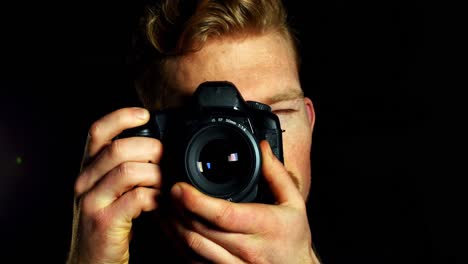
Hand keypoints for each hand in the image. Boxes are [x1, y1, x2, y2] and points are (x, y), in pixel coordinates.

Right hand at [67, 107, 162, 263]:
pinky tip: (161, 201)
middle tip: (167, 157)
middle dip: (150, 149)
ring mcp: (92, 202)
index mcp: (87, 170)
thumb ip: (125, 169)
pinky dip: (155, 196)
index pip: (97, 132)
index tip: (144, 114)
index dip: (120, 117)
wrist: (90, 261)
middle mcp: (84, 182)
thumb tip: (157, 149)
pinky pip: (136, 198)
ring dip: (156, 173)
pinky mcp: (104, 221)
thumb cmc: (109, 222)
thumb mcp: (111, 190)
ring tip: (167, 181)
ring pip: (128, 171)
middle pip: (118, 149)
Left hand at [170, 140, 319, 263]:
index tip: (179, 188)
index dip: (197, 202)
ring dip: (173, 226)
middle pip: (201, 230)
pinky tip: (171, 228)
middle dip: (178, 209)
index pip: (224, 215)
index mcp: (264, 226)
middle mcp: (247, 248)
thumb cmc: (293, 238)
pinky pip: (193, 259)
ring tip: (164, 206)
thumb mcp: (294, 203)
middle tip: (166, 190)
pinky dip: (178, 243)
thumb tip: (263, 148)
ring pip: (193, 246)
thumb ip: (277, 174)